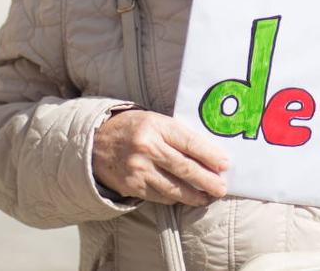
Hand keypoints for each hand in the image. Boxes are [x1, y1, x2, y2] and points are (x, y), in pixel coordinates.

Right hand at [92, 109, 229, 205]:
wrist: (94, 143)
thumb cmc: (132, 128)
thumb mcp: (154, 120)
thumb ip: (177, 134)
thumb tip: (208, 152)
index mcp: (155, 126)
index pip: (189, 143)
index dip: (210, 155)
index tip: (225, 164)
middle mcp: (147, 148)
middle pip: (185, 168)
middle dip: (208, 180)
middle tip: (222, 187)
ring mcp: (138, 169)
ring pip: (174, 188)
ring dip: (195, 195)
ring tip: (209, 196)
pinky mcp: (132, 186)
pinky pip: (160, 196)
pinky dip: (176, 198)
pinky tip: (187, 197)